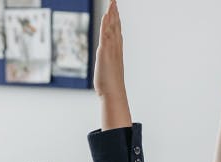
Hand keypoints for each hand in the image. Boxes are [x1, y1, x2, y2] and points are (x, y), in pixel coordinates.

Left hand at [94, 0, 129, 128]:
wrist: (113, 93)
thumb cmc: (110, 84)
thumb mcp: (109, 69)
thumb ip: (109, 63)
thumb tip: (107, 63)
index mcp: (116, 50)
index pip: (116, 31)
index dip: (116, 19)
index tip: (115, 9)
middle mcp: (115, 47)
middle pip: (115, 26)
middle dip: (115, 12)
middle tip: (114, 1)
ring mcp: (111, 49)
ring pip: (111, 28)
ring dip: (111, 14)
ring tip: (112, 3)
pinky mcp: (105, 53)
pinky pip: (105, 35)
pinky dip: (106, 25)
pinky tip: (105, 16)